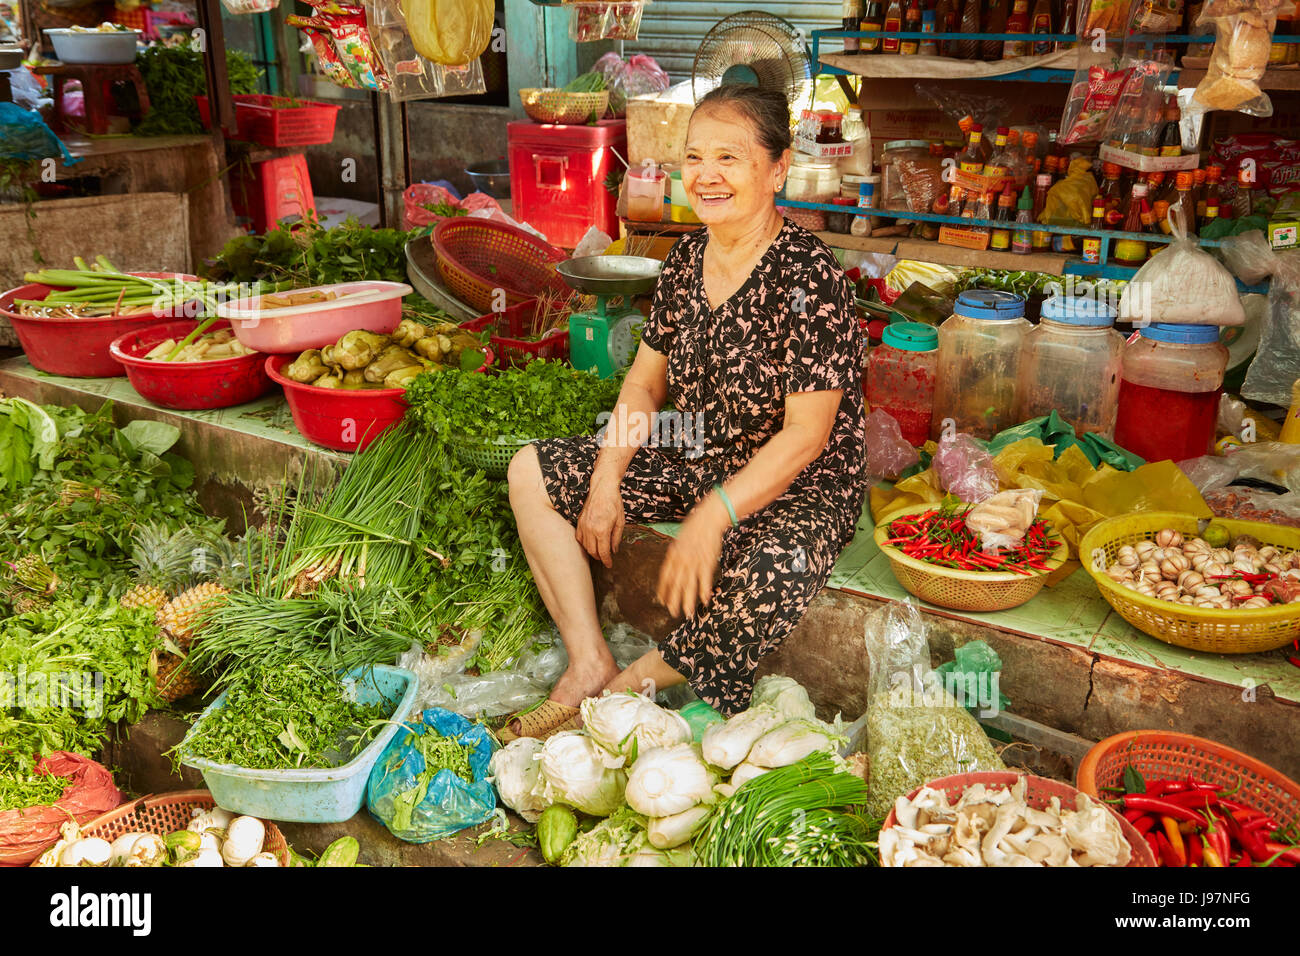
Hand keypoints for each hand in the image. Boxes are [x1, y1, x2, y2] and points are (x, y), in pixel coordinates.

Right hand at [576, 477, 624, 567]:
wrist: (602, 488)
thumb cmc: (614, 503)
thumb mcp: (620, 521)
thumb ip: (616, 538)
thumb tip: (614, 550)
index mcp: (602, 530)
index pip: (603, 552)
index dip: (606, 561)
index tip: (609, 565)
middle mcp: (590, 529)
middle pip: (592, 551)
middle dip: (599, 558)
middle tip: (605, 559)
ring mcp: (583, 525)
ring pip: (585, 546)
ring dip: (592, 552)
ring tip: (599, 552)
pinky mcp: (579, 521)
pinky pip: (579, 537)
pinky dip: (584, 543)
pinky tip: (590, 543)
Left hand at [656, 495, 728, 619]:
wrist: (708, 518)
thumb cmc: (694, 527)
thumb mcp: (679, 539)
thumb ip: (676, 553)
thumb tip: (672, 562)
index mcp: (673, 554)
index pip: (665, 576)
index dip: (663, 589)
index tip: (661, 600)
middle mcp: (682, 560)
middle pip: (676, 584)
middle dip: (674, 600)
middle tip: (672, 612)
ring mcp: (694, 561)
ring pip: (689, 584)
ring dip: (688, 600)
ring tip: (687, 613)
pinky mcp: (707, 561)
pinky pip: (704, 578)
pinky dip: (704, 590)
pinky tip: (704, 600)